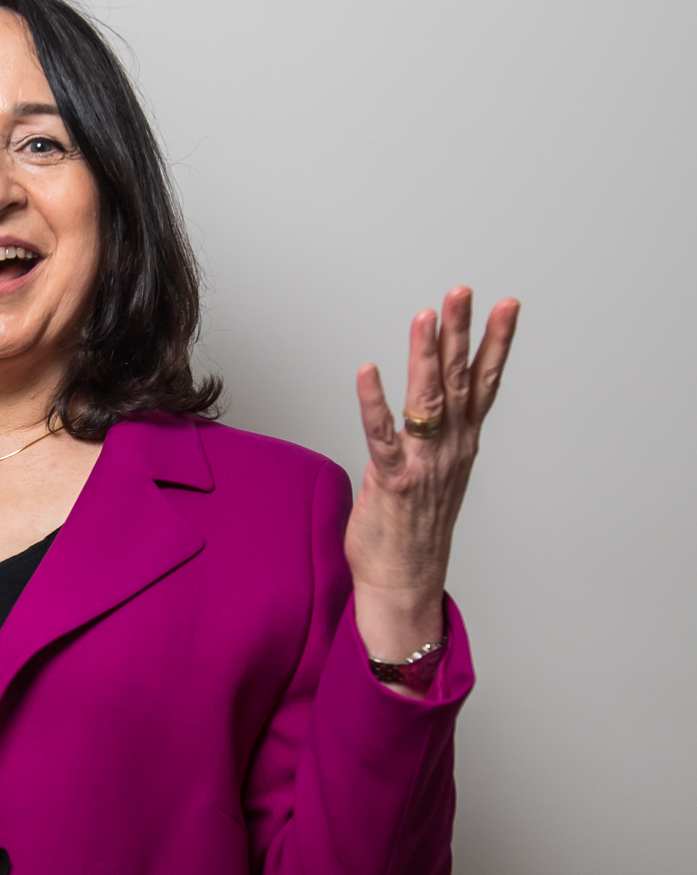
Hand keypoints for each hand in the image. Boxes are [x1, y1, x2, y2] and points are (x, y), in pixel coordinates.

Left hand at [345, 287, 518, 681]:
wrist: (405, 582)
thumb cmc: (411, 532)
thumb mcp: (431, 476)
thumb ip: (428, 441)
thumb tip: (416, 416)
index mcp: (461, 444)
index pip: (483, 384)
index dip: (495, 343)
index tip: (505, 305)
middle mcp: (449, 449)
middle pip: (458, 380)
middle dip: (461, 332)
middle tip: (462, 292)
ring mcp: (424, 463)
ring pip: (427, 399)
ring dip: (426, 355)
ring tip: (426, 315)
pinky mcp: (392, 480)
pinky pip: (383, 435)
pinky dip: (374, 402)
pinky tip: (368, 370)